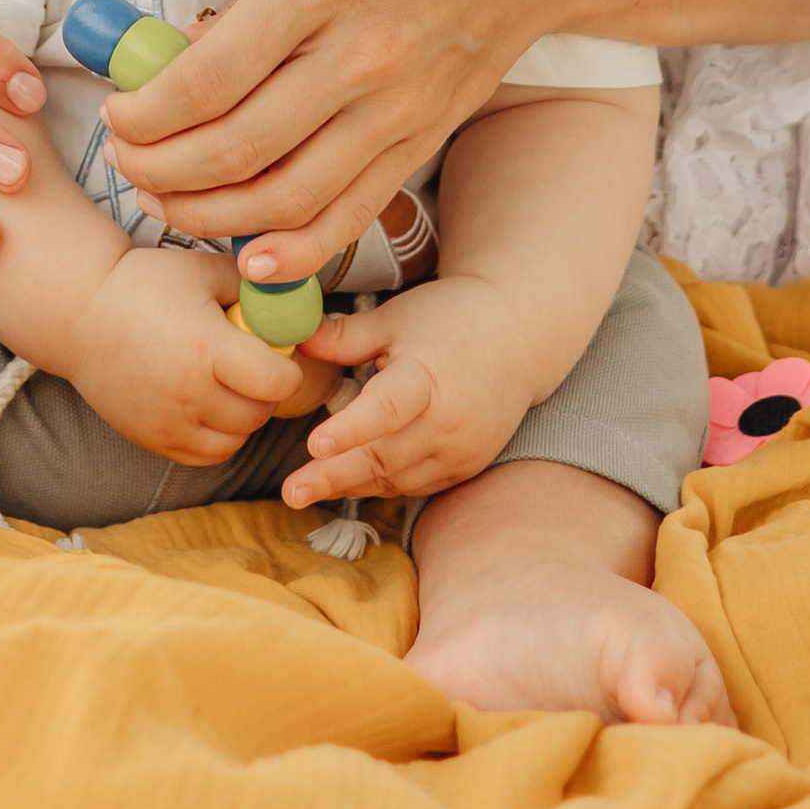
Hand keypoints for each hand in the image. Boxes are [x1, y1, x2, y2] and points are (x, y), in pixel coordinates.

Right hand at [58, 245, 317, 464]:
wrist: (79, 313)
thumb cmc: (144, 284)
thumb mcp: (202, 270)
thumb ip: (253, 286)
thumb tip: (298, 298)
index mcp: (207, 348)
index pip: (278, 382)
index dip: (288, 368)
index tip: (278, 350)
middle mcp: (190, 393)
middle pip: (259, 413)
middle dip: (267, 390)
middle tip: (255, 364)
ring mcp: (170, 422)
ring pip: (237, 439)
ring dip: (244, 416)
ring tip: (230, 383)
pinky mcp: (154, 440)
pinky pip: (207, 455)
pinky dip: (219, 436)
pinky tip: (209, 403)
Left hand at [100, 0, 576, 282]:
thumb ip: (251, 9)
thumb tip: (177, 62)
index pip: (205, 80)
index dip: (145, 112)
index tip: (117, 112)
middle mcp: (357, 56)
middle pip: (234, 148)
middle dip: (159, 167)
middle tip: (125, 161)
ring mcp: (396, 110)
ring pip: (283, 196)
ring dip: (207, 212)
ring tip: (164, 199)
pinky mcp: (422, 143)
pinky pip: (347, 214)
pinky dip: (291, 249)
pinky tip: (247, 256)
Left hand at [280, 277, 535, 509]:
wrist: (518, 336)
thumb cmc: (451, 318)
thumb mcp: (395, 317)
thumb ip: (345, 335)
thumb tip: (294, 342)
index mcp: (427, 376)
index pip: (386, 409)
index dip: (350, 429)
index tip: (314, 444)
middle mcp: (448, 420)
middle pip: (384, 455)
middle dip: (334, 475)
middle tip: (291, 490)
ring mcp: (461, 449)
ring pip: (396, 477)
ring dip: (351, 483)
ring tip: (305, 489)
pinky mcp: (466, 466)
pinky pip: (416, 484)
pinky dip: (381, 483)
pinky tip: (348, 479)